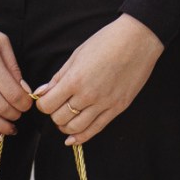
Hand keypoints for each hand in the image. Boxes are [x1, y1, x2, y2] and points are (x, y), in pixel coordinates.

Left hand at [34, 15, 163, 145]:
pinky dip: (81, 138)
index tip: (45, 99)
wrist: (138, 40)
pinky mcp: (117, 108)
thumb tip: (42, 92)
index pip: (47, 104)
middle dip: (54, 114)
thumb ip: (58, 77)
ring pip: (75, 128)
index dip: (42, 104)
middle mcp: (88, 95)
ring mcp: (104, 104)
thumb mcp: (77, 55)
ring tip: (65, 119)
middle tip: (57, 106)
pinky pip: (96, 129)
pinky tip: (72, 139)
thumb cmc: (106, 42)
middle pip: (59, 118)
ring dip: (65, 127)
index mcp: (75, 79)